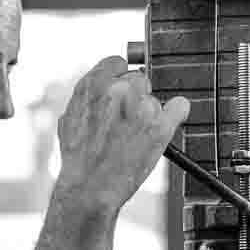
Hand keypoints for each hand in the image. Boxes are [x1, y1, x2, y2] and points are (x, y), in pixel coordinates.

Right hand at [56, 56, 189, 212]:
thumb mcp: (70, 116)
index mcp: (93, 84)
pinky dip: (176, 113)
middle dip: (135, 96)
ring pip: (154, 99)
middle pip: (139, 79)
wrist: (90, 187)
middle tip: (127, 120)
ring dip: (148, 113)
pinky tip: (169, 121)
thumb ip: (89, 96)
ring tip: (133, 137)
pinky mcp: (160, 125)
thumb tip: (104, 84)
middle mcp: (119, 89)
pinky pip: (179, 107)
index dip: (120, 77)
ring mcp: (142, 106)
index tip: (122, 90)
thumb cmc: (78, 157)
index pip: (117, 63)